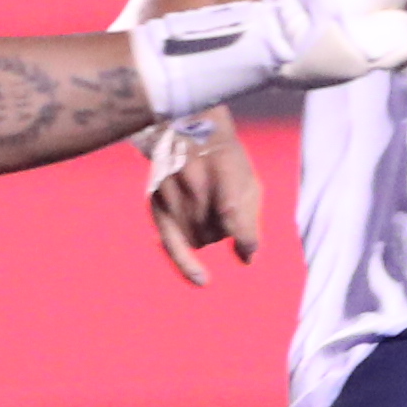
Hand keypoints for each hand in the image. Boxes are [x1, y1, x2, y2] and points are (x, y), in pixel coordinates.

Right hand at [146, 116, 266, 285]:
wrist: (184, 128)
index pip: (230, 209)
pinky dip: (188, 262)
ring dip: (210, 236)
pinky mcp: (156, 203)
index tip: (247, 248)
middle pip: (216, 230)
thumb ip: (250, 217)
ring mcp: (172, 191)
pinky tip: (201, 278)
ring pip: (200, 239)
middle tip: (226, 207)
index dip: (243, 233)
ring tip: (209, 210)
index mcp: (221, 164)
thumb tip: (247, 258)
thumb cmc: (224, 158)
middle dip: (227, 230)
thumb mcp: (247, 176)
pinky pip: (174, 244)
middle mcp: (192, 178)